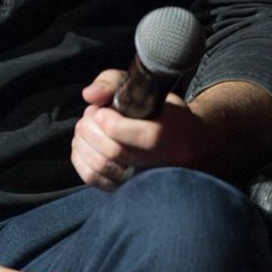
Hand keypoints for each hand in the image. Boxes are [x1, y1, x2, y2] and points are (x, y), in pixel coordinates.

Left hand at [71, 69, 203, 190]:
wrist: (191, 144)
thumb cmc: (164, 111)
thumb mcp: (145, 86)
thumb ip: (113, 83)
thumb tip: (89, 95)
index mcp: (161, 134)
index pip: (119, 132)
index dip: (102, 117)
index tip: (101, 109)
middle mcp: (153, 162)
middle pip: (109, 150)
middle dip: (90, 128)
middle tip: (93, 115)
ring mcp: (140, 179)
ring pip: (98, 166)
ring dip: (83, 142)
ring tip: (89, 128)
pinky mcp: (127, 188)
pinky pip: (93, 179)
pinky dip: (80, 158)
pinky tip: (85, 144)